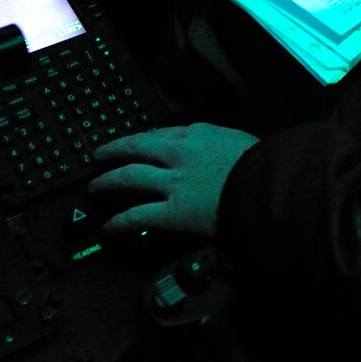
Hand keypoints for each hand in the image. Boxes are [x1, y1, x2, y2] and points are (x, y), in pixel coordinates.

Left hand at [88, 122, 258, 242]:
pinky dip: (120, 221)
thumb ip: (221, 144)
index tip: (136, 144)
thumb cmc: (262, 164)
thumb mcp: (240, 141)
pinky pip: (137, 216)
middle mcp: (178, 154)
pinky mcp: (171, 212)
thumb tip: (220, 150)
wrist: (265, 184)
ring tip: (95, 187)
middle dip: (113, 150)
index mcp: (196, 134)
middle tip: (98, 156)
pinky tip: (109, 227)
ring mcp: (172, 183)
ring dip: (108, 181)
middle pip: (136, 148)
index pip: (162, 134)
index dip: (144, 140)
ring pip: (129, 177)